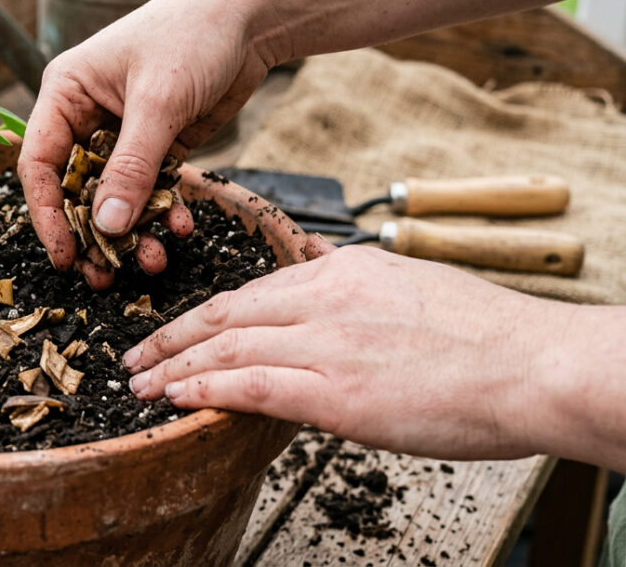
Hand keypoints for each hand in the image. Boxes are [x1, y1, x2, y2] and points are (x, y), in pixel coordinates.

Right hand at [18, 0, 274, 288]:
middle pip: (76, 188)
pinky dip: (162, 213)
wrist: (253, 15)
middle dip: (93, 233)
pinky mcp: (159, 144)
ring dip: (132, 232)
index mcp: (66, 93)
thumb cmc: (193, 34)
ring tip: (152, 262)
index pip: (40, 162)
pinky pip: (151, 190)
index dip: (47, 213)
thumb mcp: (159, 102)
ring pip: (116, 196)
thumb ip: (132, 167)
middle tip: (105, 276)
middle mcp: (86, 115)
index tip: (65, 254)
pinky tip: (179, 229)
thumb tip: (108, 226)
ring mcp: (123, 132)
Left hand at [123, 245, 584, 461]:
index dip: (204, 316)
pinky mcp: (338, 392)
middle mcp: (325, 298)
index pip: (251, 292)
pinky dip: (206, 391)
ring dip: (174, 368)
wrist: (536, 365)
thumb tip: (318, 273)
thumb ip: (353, 284)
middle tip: (134, 356)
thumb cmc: (486, 335)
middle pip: (225, 315)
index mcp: (342, 270)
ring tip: (140, 384)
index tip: (176, 332)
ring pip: (227, 350)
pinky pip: (251, 387)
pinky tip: (177, 399)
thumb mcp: (409, 282)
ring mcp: (328, 343)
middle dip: (171, 338)